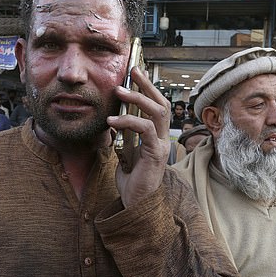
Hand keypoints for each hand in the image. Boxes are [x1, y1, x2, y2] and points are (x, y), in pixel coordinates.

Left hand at [107, 67, 170, 207]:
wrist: (135, 204)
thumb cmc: (132, 181)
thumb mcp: (125, 153)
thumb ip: (124, 136)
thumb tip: (114, 119)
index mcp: (156, 136)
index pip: (157, 106)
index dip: (148, 88)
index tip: (134, 74)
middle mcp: (163, 138)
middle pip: (161, 103)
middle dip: (147, 85)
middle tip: (131, 72)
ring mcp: (161, 145)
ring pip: (156, 112)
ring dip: (137, 98)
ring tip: (118, 91)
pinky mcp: (155, 154)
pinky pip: (144, 130)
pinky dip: (128, 121)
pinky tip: (112, 121)